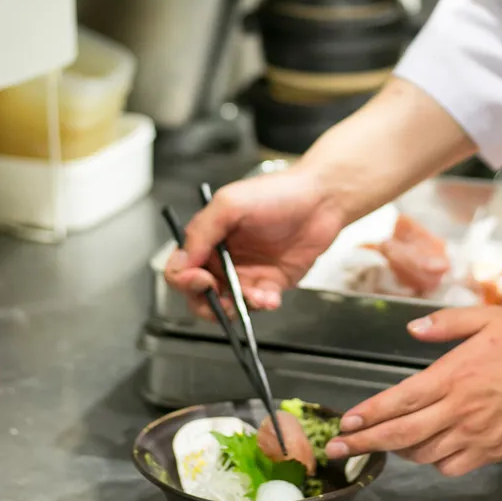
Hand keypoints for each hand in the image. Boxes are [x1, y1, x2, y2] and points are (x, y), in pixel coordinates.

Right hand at [164, 166, 345, 320]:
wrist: (321, 200)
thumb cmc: (277, 193)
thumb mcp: (230, 204)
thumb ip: (202, 231)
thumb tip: (181, 262)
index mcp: (207, 238)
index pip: (180, 268)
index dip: (184, 280)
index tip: (201, 279)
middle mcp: (222, 258)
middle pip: (198, 294)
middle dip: (207, 303)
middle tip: (224, 299)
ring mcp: (245, 273)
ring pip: (227, 305)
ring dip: (237, 307)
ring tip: (257, 296)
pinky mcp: (269, 284)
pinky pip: (257, 304)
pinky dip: (261, 305)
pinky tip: (271, 296)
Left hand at [325, 307, 501, 475]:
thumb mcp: (489, 318)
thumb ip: (447, 322)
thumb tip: (412, 328)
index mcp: (454, 375)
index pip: (399, 400)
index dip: (368, 414)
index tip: (345, 423)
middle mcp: (459, 410)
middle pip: (401, 434)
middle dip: (365, 443)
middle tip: (338, 449)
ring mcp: (475, 435)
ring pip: (422, 453)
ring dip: (398, 449)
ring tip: (385, 440)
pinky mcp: (490, 452)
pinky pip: (450, 466)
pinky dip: (433, 460)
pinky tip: (430, 447)